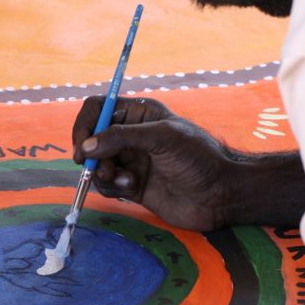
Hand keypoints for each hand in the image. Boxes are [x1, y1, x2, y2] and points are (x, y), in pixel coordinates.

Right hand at [73, 96, 304, 229]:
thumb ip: (121, 138)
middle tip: (98, 168)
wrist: (220, 195)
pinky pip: (106, 184)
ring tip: (124, 180)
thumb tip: (86, 147)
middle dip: (91, 154)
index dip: (85, 124)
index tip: (83, 146)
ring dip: (103, 173)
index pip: (98, 109)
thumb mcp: (162, 138)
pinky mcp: (131, 185)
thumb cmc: (198, 158)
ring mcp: (131, 160)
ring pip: (96, 164)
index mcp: (138, 113)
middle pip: (91, 138)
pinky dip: (111, 187)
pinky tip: (131, 188)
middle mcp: (131, 135)